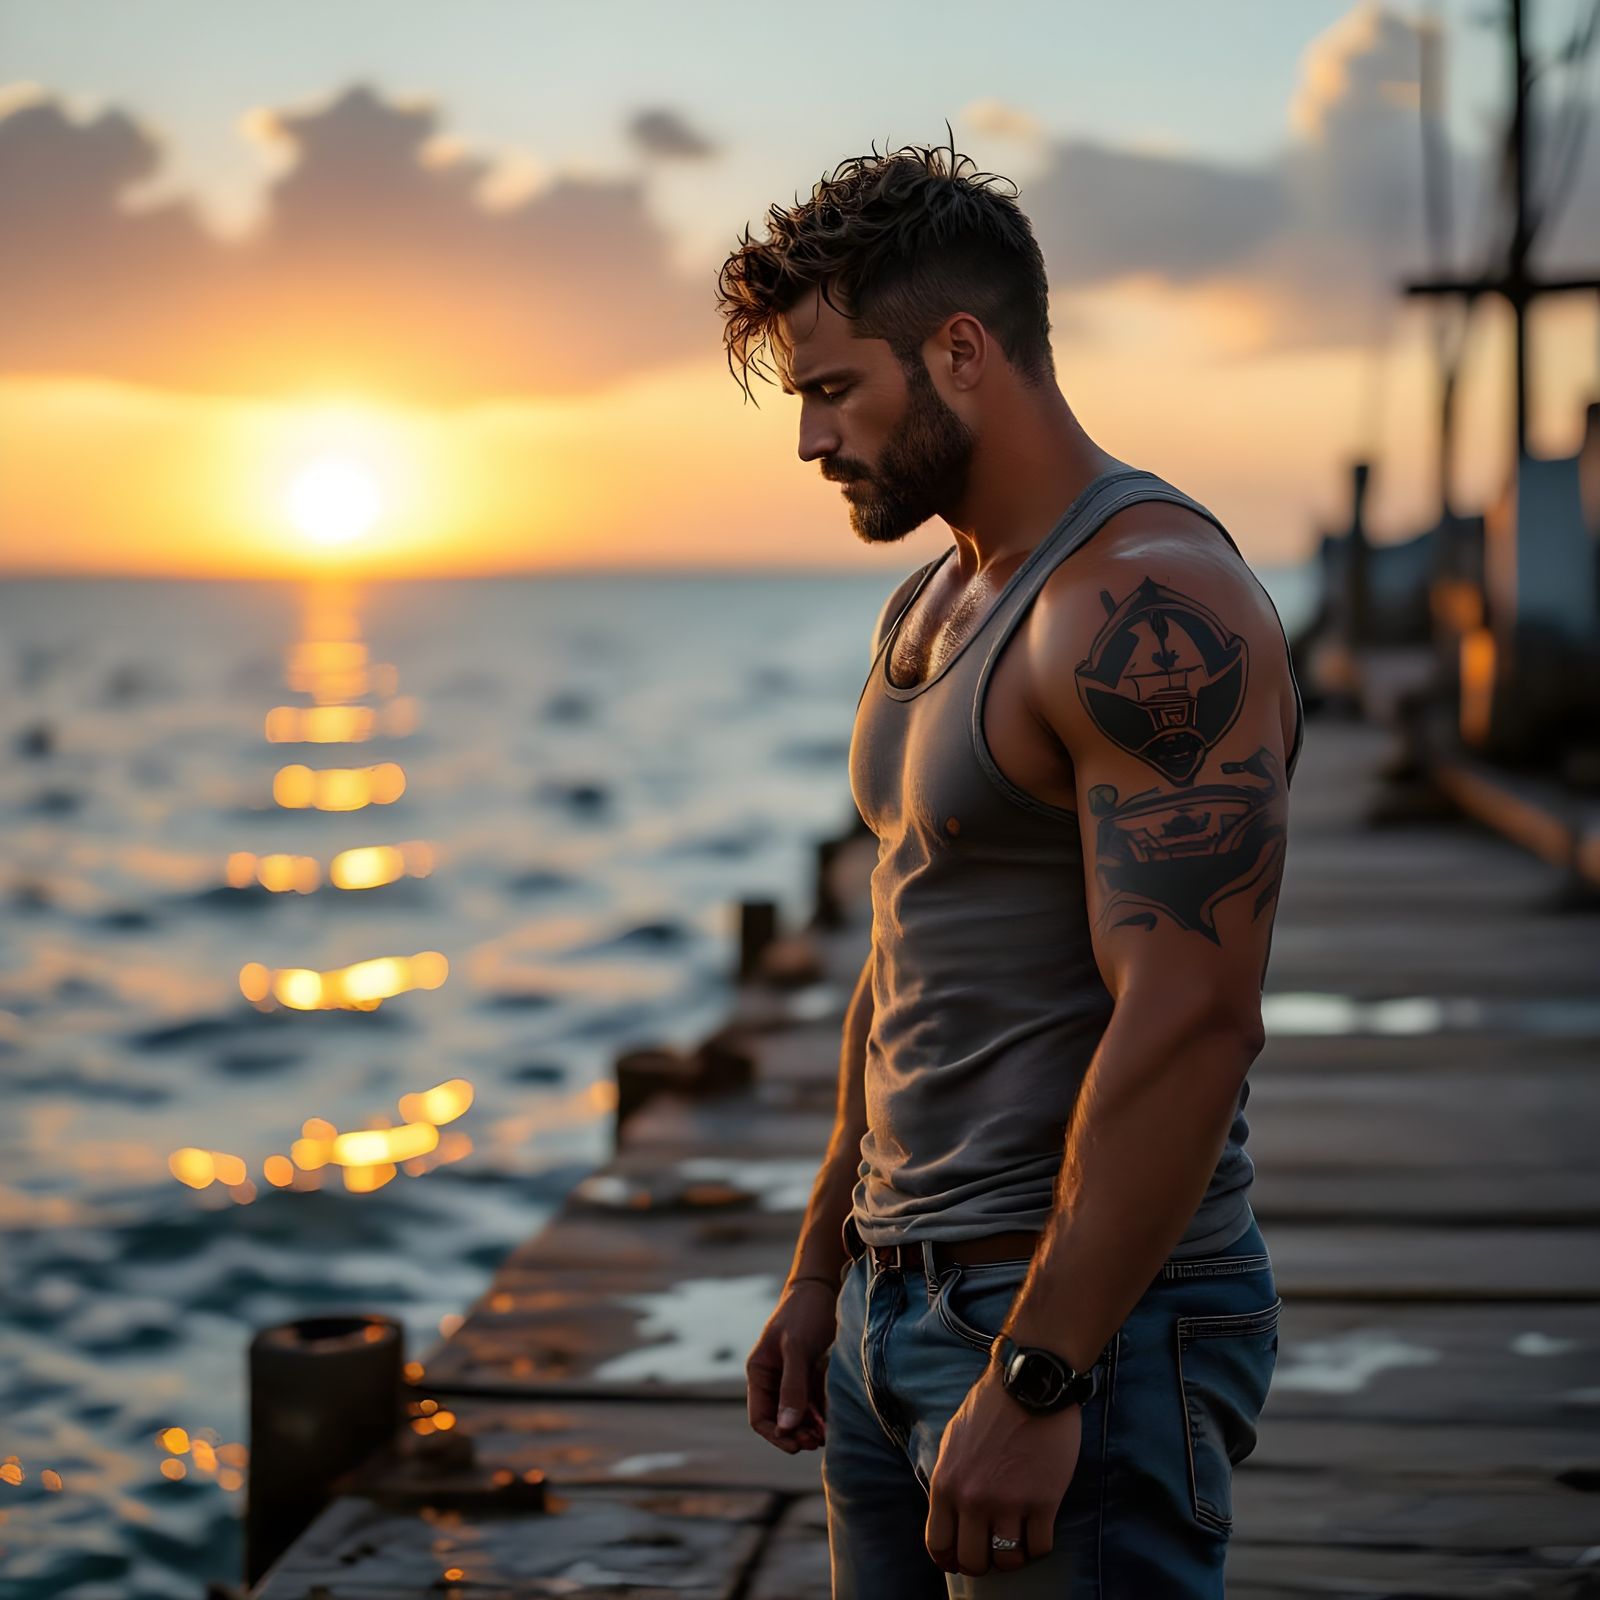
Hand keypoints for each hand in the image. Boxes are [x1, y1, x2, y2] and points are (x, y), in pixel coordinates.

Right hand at [745, 1276, 836, 1453]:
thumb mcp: (797, 1348)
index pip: (760, 1417)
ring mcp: (791, 1376)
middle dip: (796, 1434)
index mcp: (759, 1372)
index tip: (797, 1445)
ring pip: (797, 1414)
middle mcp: (773, 1377)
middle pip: (780, 1419)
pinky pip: (812, 1402)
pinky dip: (820, 1413)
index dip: (776, 1435)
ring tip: (827, 1435)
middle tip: (817, 1441)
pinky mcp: (810, 1373)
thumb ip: (792, 1387)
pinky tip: (832, 1420)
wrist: (823, 1286)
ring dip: (809, 1427)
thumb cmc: (804, 1312)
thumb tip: (786, 1428)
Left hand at [925, 1365, 1081, 1575]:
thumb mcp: (953, 1440)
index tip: (962, 1558)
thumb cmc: (992, 1406)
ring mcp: (1008, 1503)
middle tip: (994, 1548)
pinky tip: (1039, 1529)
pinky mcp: (1043, 1501)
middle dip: (984, 1562)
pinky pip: (1040, 1548)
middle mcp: (972, 1499)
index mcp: (945, 1483)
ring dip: (1014, 1554)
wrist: (1030, 1382)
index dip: (951, 1559)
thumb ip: (950, 1480)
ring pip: (1008, 1561)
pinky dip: (1040, 1546)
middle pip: (973, 1562)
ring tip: (1019, 1538)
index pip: (938, 1545)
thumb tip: (950, 1516)